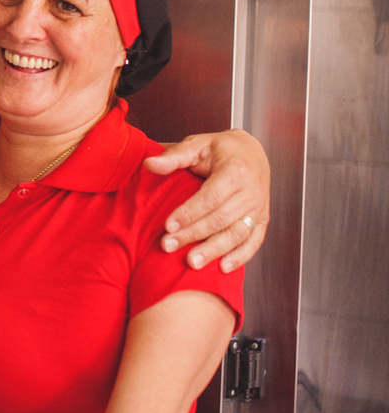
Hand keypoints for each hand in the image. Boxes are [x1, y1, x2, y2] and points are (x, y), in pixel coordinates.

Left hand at [144, 128, 269, 271]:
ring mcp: (259, 207)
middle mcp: (251, 191)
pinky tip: (223, 267)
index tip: (167, 226)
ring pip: (236, 233)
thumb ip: (173, 156)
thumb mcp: (197, 145)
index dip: (188, 213)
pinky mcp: (263, 219)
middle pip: (220, 219)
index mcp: (236, 170)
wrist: (252, 151)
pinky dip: (240, 256)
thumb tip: (149, 163)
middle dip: (193, 235)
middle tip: (169, 246)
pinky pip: (254, 241)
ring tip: (192, 262)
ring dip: (214, 250)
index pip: (210, 197)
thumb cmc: (221, 150)